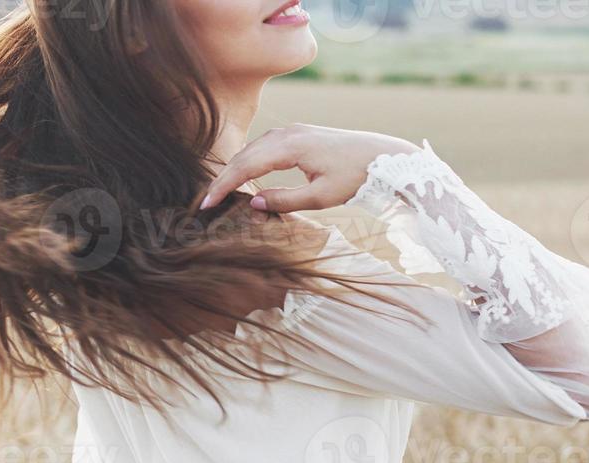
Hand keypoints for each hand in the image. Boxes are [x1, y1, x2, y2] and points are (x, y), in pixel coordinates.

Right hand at [199, 124, 419, 213]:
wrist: (383, 156)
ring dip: (235, 170)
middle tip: (205, 202)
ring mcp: (293, 131)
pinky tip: (245, 177)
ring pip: (252, 149)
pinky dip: (249, 162)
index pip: (245, 166)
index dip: (223, 187)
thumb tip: (252, 202)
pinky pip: (264, 146)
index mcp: (290, 146)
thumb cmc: (356, 177)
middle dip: (223, 179)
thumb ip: (284, 201)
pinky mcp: (298, 134)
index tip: (206, 205)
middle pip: (243, 155)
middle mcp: (288, 133)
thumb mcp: (321, 197)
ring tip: (220, 193)